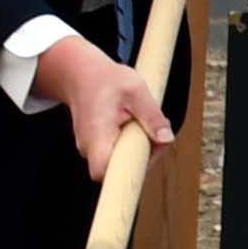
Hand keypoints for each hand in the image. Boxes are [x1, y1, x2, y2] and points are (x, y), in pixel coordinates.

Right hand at [30, 35, 172, 181]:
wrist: (82, 75)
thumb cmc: (106, 80)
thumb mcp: (136, 90)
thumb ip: (152, 116)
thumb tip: (165, 139)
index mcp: (96, 134)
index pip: (103, 171)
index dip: (126, 172)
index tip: (145, 156)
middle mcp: (89, 147)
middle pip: (119, 169)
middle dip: (144, 156)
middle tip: (155, 132)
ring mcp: (91, 149)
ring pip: (121, 162)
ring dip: (140, 149)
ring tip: (143, 123)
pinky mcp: (97, 147)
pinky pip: (118, 154)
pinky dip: (132, 144)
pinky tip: (136, 125)